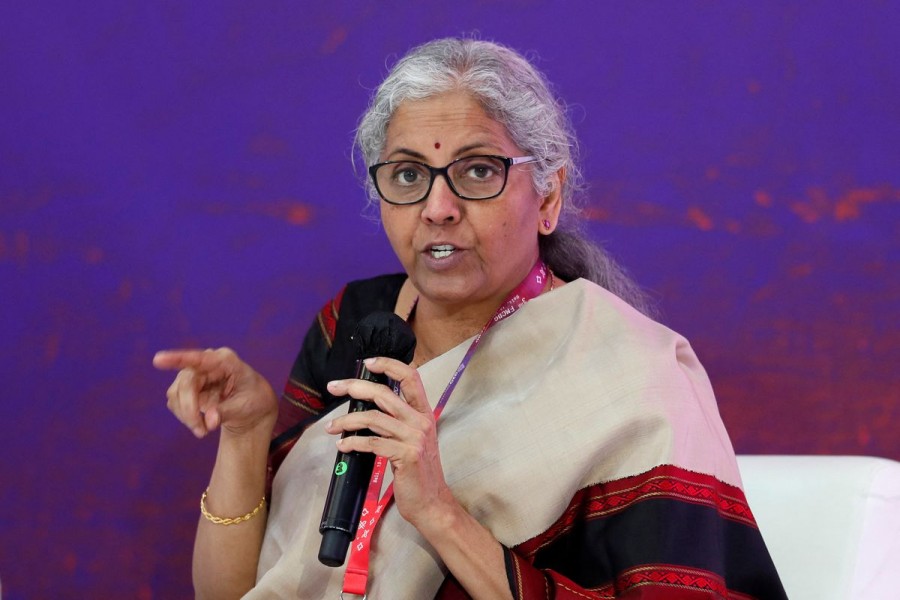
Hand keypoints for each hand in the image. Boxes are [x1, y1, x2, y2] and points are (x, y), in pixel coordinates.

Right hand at [153, 348, 277, 438]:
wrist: (251, 406)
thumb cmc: (253, 399)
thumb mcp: (245, 407)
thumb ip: (226, 412)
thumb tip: (209, 421)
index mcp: (226, 361)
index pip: (201, 359)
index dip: (178, 359)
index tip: (158, 360)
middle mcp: (207, 364)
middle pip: (186, 383)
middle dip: (190, 409)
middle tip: (202, 432)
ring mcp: (195, 375)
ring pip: (176, 393)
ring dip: (186, 416)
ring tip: (204, 430)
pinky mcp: (187, 388)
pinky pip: (175, 402)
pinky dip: (185, 417)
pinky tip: (199, 424)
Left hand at [324, 357, 456, 530]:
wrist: (431, 503)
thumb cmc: (417, 472)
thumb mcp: (412, 440)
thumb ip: (397, 421)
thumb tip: (366, 407)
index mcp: (424, 413)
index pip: (410, 376)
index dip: (388, 364)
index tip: (366, 362)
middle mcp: (421, 421)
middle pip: (383, 392)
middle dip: (354, 386)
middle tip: (333, 387)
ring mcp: (414, 438)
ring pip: (373, 417)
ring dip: (346, 420)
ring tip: (330, 427)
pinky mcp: (406, 456)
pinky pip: (372, 443)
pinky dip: (352, 442)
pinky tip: (342, 445)